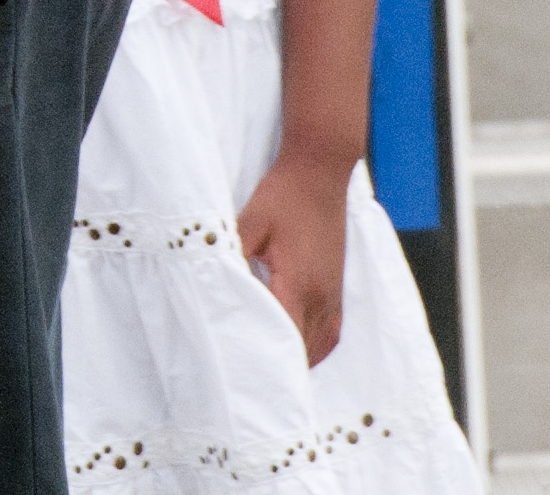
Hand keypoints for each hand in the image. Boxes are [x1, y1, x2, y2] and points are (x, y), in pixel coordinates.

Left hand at [235, 153, 351, 364]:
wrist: (320, 171)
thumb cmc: (283, 195)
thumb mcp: (249, 223)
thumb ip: (231, 254)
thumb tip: (212, 279)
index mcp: (297, 283)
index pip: (282, 336)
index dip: (264, 357)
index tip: (242, 372)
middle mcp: (321, 295)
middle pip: (302, 349)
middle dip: (279, 365)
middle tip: (249, 378)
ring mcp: (333, 293)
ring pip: (320, 344)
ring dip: (299, 359)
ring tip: (272, 371)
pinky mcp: (337, 287)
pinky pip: (331, 332)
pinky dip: (316, 347)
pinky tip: (300, 350)